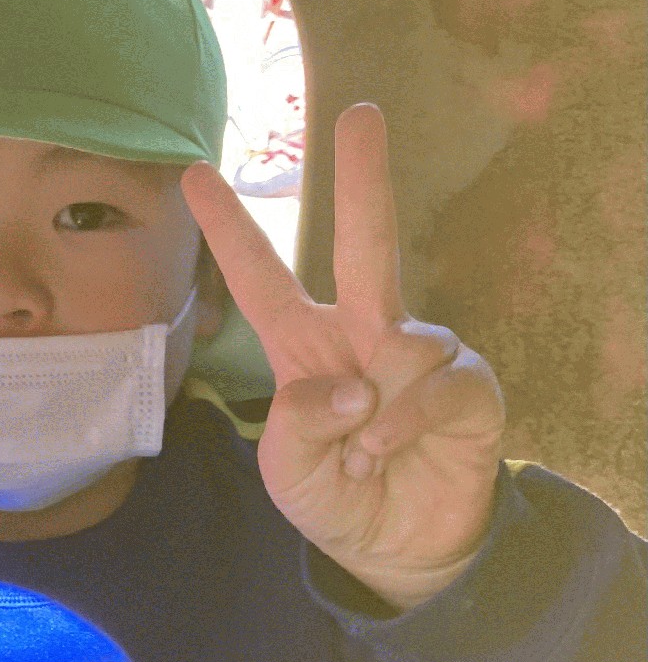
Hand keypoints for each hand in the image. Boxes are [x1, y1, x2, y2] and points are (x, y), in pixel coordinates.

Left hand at [183, 103, 504, 609]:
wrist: (396, 548)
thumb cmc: (333, 496)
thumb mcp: (286, 470)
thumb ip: (298, 425)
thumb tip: (355, 384)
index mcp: (302, 348)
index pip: (260, 280)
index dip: (230, 229)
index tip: (193, 174)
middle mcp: (363, 335)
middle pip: (363, 245)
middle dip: (363, 178)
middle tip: (359, 113)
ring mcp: (419, 355)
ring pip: (399, 339)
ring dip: (372, 411)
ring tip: (361, 456)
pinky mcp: (467, 385)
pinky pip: (434, 383)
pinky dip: (402, 424)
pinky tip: (385, 453)